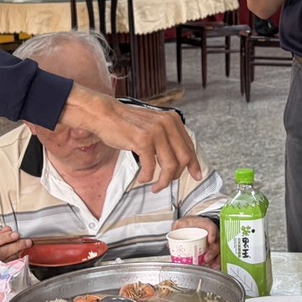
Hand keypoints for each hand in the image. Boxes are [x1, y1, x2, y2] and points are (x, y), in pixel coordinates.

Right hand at [0, 227, 32, 262]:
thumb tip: (8, 229)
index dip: (4, 238)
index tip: (15, 234)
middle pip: (3, 252)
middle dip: (16, 246)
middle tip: (27, 241)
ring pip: (8, 259)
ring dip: (19, 252)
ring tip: (26, 245)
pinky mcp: (0, 272)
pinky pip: (10, 265)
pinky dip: (17, 258)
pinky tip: (22, 252)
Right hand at [61, 86, 200, 191]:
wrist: (105, 114)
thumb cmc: (127, 123)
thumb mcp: (153, 125)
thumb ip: (167, 137)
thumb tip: (180, 159)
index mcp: (173, 120)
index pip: (189, 146)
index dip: (194, 164)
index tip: (196, 176)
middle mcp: (168, 124)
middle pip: (183, 158)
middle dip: (177, 175)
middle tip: (166, 184)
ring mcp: (156, 132)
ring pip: (170, 166)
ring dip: (163, 181)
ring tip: (155, 187)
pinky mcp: (143, 140)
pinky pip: (151, 167)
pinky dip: (147, 177)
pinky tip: (142, 178)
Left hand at [170, 216, 220, 266]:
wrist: (192, 225)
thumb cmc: (188, 224)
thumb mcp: (180, 223)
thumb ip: (175, 230)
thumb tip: (170, 244)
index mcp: (204, 224)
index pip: (211, 226)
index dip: (212, 233)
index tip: (210, 240)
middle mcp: (211, 233)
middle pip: (216, 241)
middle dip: (213, 251)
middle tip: (206, 258)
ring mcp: (213, 241)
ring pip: (219, 249)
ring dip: (216, 258)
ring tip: (212, 265)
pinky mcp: (212, 248)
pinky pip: (217, 255)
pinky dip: (216, 261)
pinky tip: (213, 266)